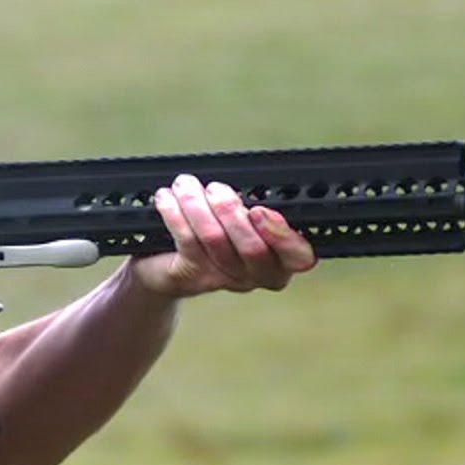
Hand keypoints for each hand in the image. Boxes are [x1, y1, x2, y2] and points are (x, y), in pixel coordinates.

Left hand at [130, 174, 317, 297]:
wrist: (168, 265)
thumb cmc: (216, 232)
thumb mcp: (243, 218)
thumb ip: (255, 208)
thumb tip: (250, 186)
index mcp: (281, 259)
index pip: (298, 256)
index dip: (281, 235)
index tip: (260, 211)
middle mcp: (256, 274)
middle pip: (253, 248)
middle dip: (230, 212)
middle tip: (215, 189)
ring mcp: (224, 279)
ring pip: (216, 240)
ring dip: (197, 205)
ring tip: (185, 185)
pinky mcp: (192, 276)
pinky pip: (187, 241)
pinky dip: (174, 213)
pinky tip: (166, 198)